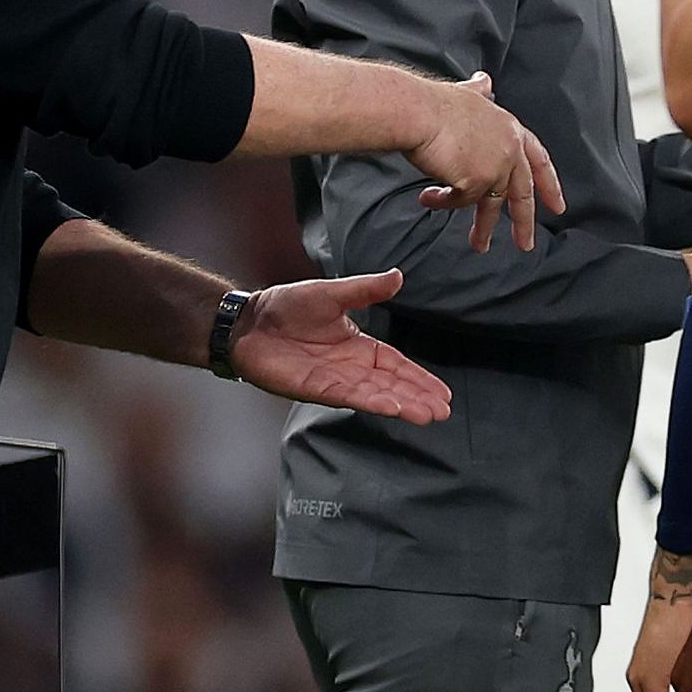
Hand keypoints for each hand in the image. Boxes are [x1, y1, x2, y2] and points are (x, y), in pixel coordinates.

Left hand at [225, 272, 455, 421]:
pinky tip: (393, 408)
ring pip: (376, 395)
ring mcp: (335, 380)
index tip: (443, 393)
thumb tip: (398, 276)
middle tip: (442, 411)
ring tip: (427, 415)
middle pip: (392, 385)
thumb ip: (365, 290)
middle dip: (418, 397)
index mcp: (358, 345)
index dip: (420, 378)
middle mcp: (351, 367)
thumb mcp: (331, 293)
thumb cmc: (285, 307)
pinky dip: (372, 402)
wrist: (248, 322)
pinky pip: (350, 396)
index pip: (397, 365)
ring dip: (402, 405)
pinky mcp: (317, 388)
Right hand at [409, 74, 564, 252]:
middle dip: (524, 222)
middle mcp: (508, 148)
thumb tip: (484, 80)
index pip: (538, 159)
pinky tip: (428, 198)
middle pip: (522, 192)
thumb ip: (478, 92)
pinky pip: (459, 202)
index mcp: (509, 128)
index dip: (549, 183)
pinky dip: (443, 203)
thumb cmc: (433, 104)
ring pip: (491, 204)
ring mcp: (495, 166)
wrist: (416, 112)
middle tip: (526, 244)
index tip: (557, 205)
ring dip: (483, 229)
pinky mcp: (477, 181)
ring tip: (479, 245)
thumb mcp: (465, 95)